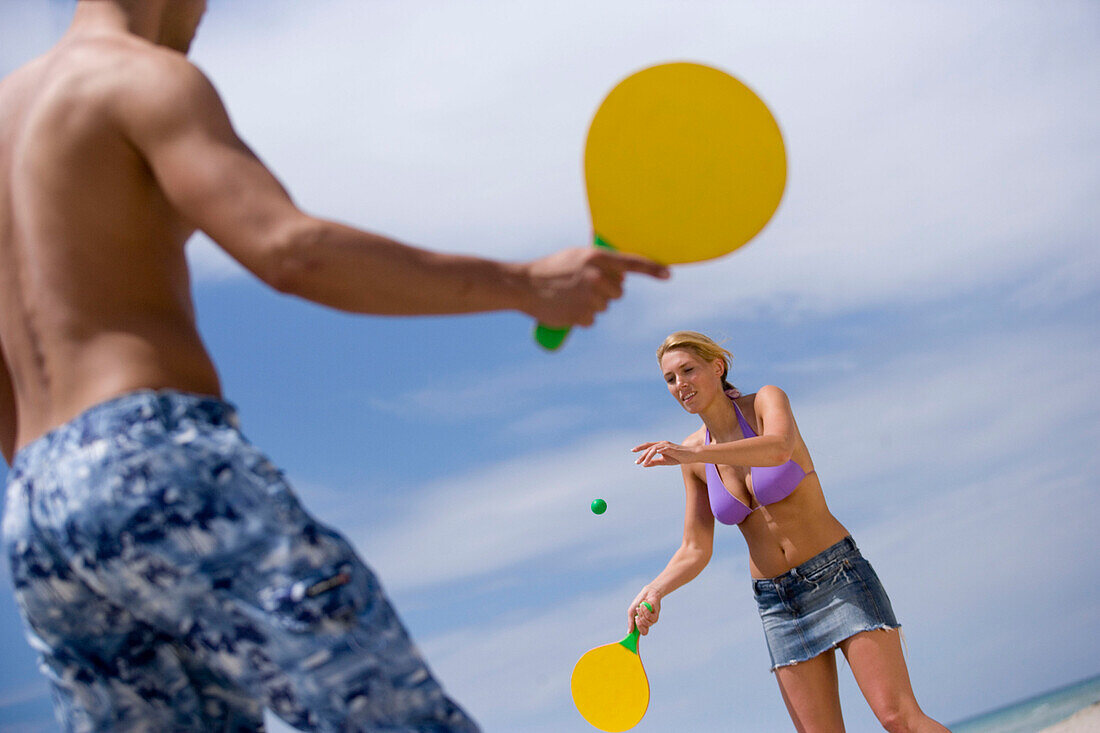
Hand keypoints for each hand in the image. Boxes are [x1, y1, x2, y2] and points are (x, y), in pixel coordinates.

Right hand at [523, 247, 668, 327]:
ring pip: (604, 306)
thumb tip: (621, 273)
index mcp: (596, 258)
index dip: (653, 269)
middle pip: (618, 292)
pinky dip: (581, 316)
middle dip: (606, 291)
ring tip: (569, 296)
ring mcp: (590, 298)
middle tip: (584, 286)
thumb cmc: (551, 269)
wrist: (523, 285)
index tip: (668, 274)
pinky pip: (591, 319)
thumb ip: (599, 263)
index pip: (632, 263)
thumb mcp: (576, 257)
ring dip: (591, 304)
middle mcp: (597, 277)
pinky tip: (566, 308)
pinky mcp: (582, 315)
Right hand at [627, 587, 661, 634]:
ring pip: (647, 623)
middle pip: (644, 632)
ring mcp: (652, 619)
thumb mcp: (631, 611)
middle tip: (636, 616)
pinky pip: (650, 617)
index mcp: (641, 623)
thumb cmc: (639, 601)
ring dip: (642, 614)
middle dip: (639, 624)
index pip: (640, 633)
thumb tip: (629, 632)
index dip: (637, 636)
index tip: (631, 633)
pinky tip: (644, 605)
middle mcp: (647, 623)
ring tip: (640, 607)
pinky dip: (646, 611)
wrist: (647, 592)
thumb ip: (630, 622)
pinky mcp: (656, 615)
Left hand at [632, 440, 694, 466]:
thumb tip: (644, 465)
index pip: (648, 446)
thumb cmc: (677, 458)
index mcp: (660, 446)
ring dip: (648, 456)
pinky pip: (664, 449)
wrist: (690, 456)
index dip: (640, 447)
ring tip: (643, 462)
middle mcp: (662, 444)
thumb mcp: (664, 461)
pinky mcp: (673, 449)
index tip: (633, 451)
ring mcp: (667, 445)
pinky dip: (659, 451)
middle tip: (637, 462)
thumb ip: (654, 462)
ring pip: (654, 449)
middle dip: (642, 455)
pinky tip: (655, 454)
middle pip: (649, 447)